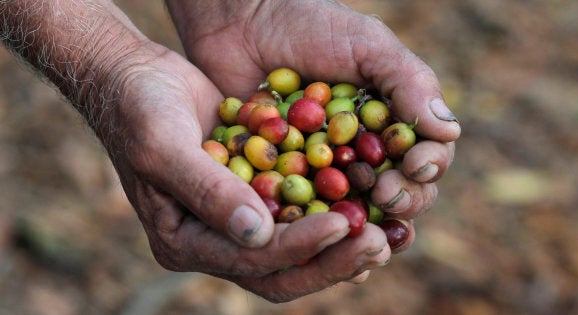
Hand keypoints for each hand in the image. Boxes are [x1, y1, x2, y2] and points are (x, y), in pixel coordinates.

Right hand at [98, 43, 390, 302]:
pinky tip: (371, 206)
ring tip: (388, 236)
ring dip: (342, 246)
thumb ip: (207, 192)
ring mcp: (237, 220)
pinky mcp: (257, 195)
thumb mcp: (164, 147)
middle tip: (377, 244)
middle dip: (331, 261)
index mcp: (185, 242)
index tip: (342, 224)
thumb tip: (259, 235)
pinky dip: (335, 214)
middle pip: (281, 271)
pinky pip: (301, 216)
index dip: (298, 247)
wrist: (139, 81)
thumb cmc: (140, 111)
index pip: (250, 260)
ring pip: (297, 252)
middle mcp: (215, 241)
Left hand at [167, 0, 458, 252]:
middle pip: (398, 191)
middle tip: (386, 195)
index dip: (428, 167)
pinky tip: (318, 235)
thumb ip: (409, 83)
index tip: (415, 165)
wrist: (239, 21)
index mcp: (392, 123)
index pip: (426, 156)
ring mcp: (325, 170)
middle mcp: (364, 152)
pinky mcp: (285, 181)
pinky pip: (304, 212)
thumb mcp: (366, 45)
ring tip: (359, 223)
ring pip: (356, 211)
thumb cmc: (308, 24)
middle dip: (402, 198)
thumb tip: (450, 130)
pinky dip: (313, 227)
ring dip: (364, 223)